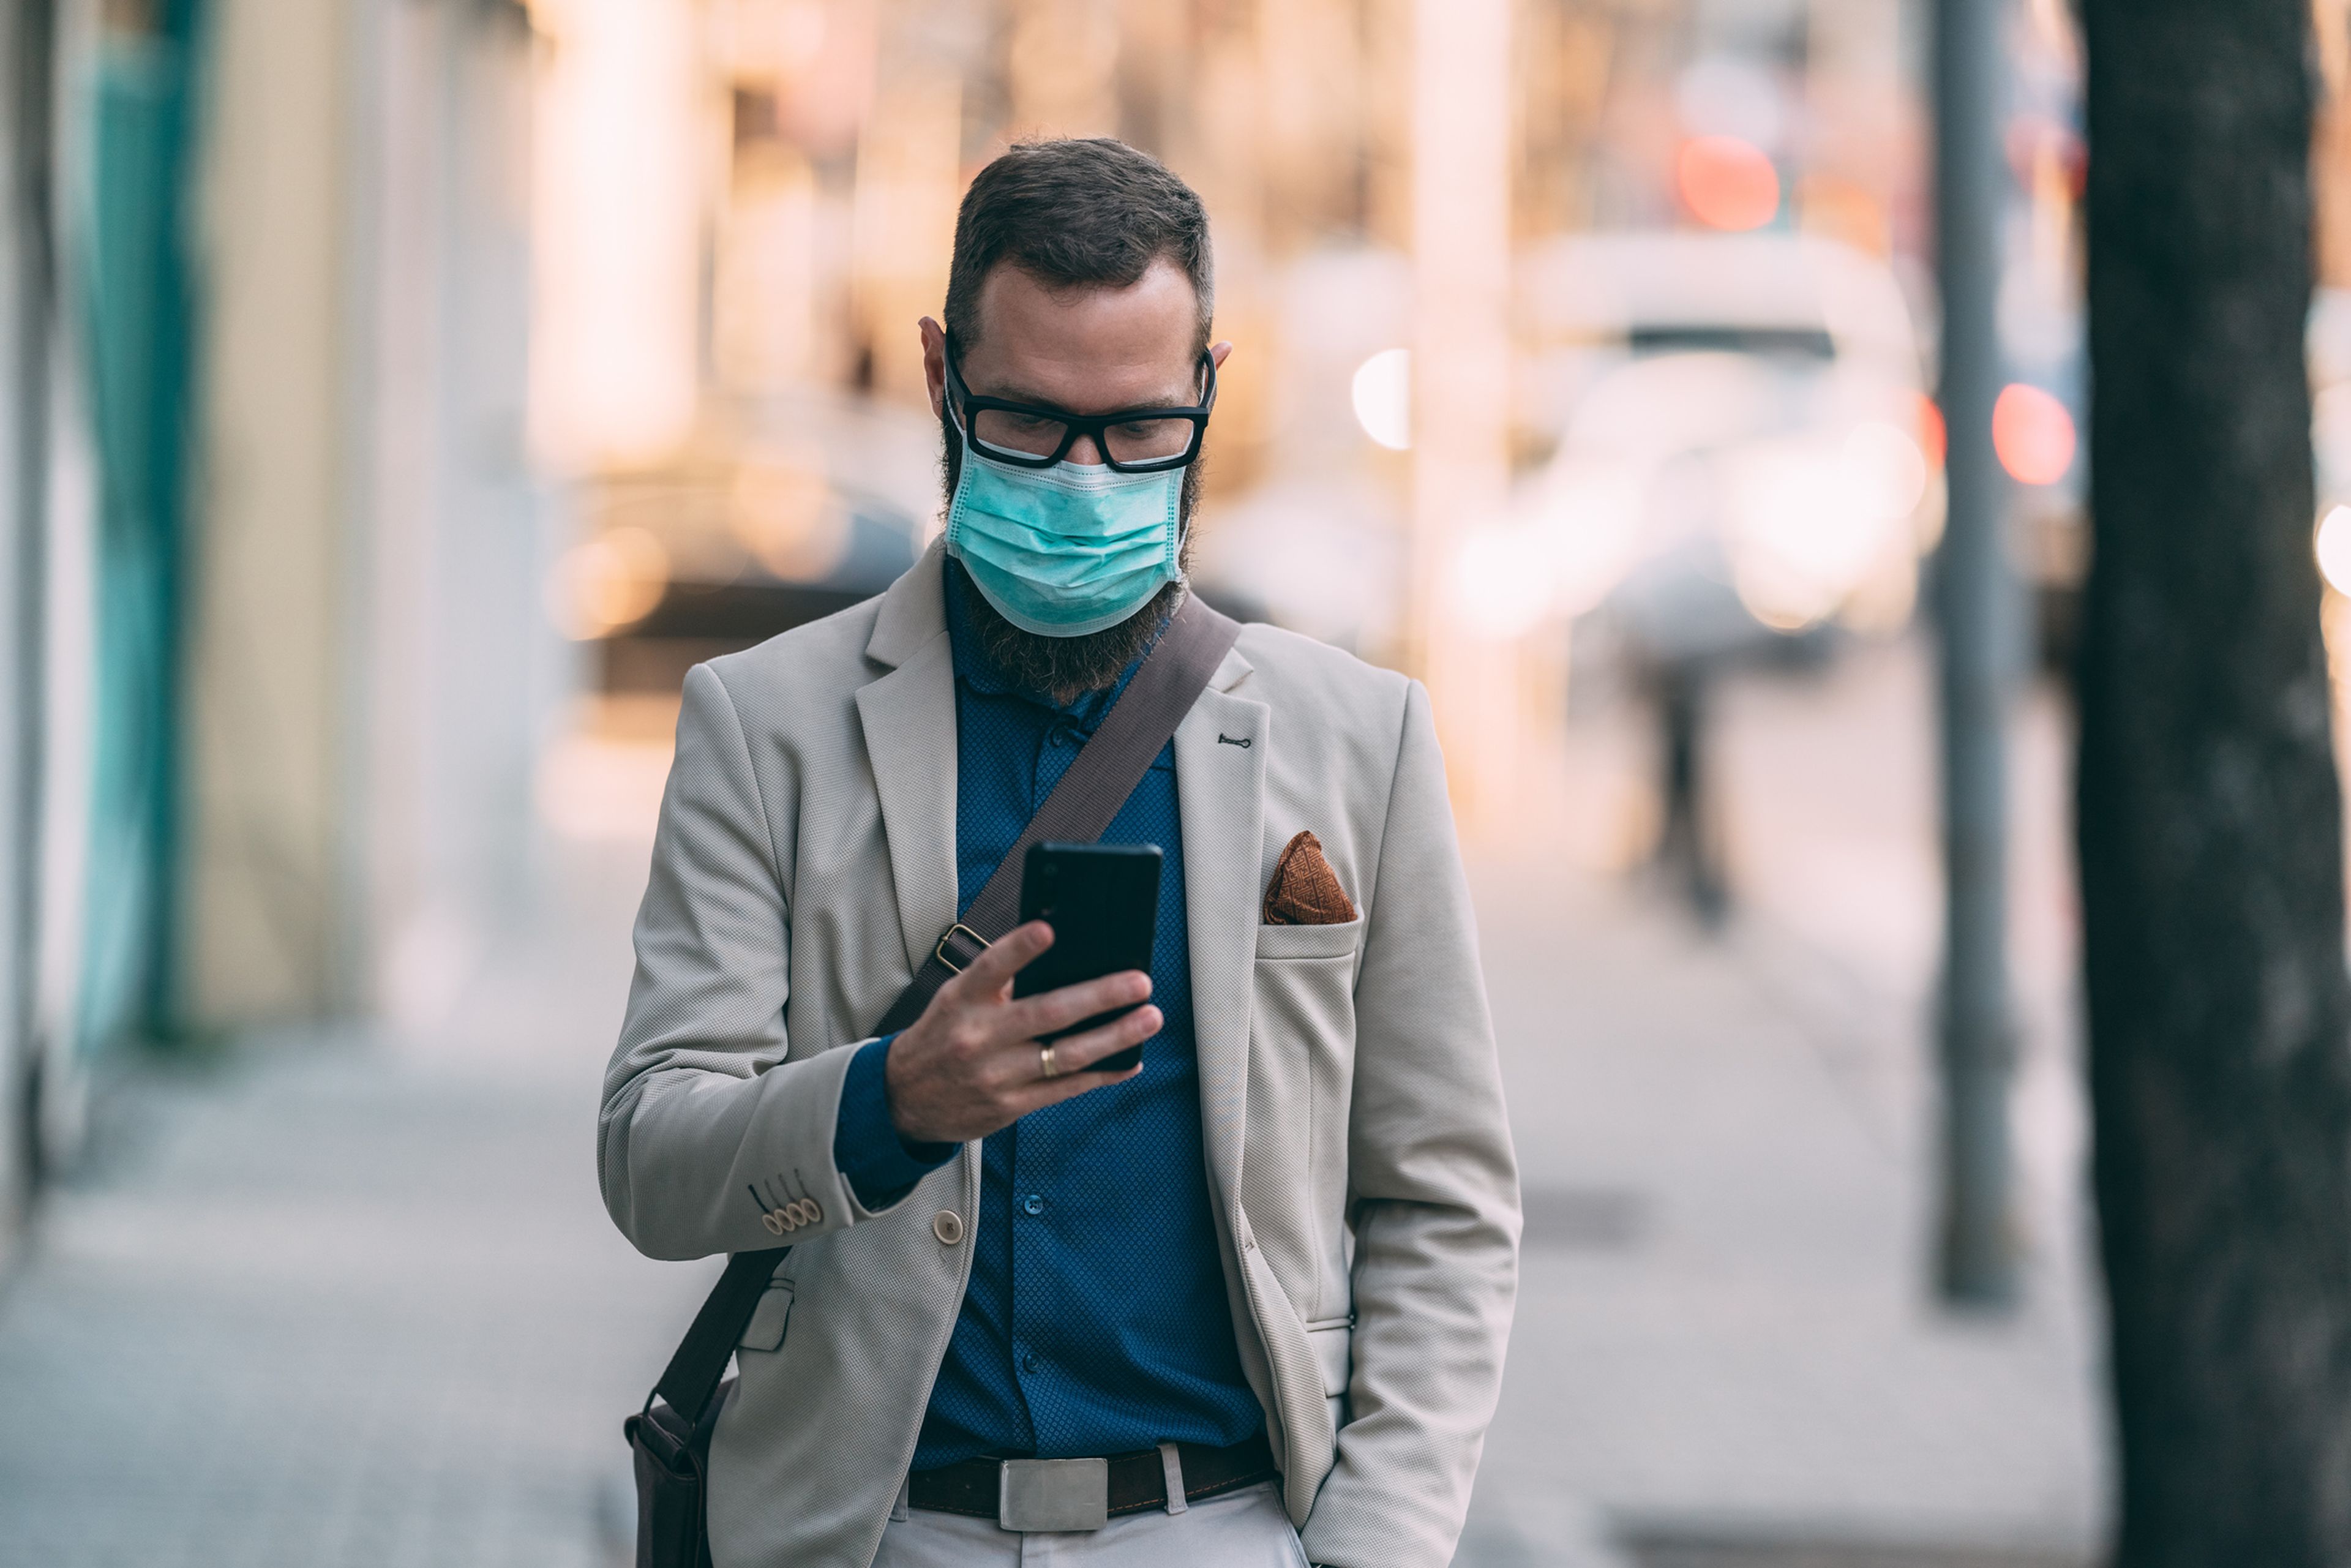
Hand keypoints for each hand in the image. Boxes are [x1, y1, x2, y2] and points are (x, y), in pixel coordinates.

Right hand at [884, 920, 1155, 1144]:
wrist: (905, 1099)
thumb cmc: (943, 1035)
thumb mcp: (956, 1000)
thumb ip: (999, 982)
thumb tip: (1066, 961)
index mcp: (962, 1000)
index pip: (991, 968)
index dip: (1019, 948)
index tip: (1049, 930)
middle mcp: (978, 1037)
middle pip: (1046, 1013)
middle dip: (1099, 997)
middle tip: (1139, 982)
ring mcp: (996, 1075)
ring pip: (1066, 1055)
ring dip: (1115, 1037)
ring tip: (1149, 1018)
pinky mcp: (1010, 1106)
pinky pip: (1065, 1089)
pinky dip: (1102, 1074)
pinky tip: (1129, 1060)